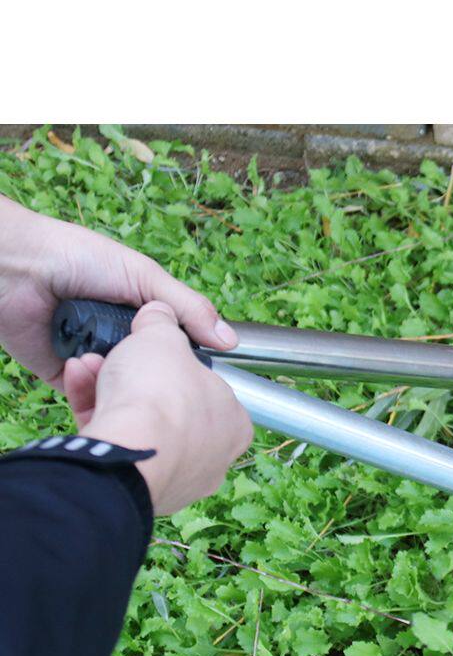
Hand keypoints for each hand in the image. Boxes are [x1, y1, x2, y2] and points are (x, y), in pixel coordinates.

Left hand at [0, 194, 237, 389]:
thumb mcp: (143, 276)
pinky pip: (90, 396)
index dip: (190, 362)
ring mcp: (94, 360)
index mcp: (139, 315)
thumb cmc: (78, 258)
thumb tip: (228, 340)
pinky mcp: (67, 378)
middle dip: (158, 379)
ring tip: (128, 379)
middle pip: (152, 373)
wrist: (18, 269)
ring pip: (124, 389)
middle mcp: (119, 340)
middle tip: (168, 386)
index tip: (206, 379)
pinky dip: (95, 390)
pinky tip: (97, 378)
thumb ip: (186, 307)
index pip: (176, 348)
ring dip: (125, 383)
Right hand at [64, 302, 252, 515]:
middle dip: (137, 378)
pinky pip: (118, 444)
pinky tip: (78, 382)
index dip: (180, 365)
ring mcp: (176, 478)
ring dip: (110, 390)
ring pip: (140, 426)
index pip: (211, 388)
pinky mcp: (138, 489)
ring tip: (88, 364)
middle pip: (170, 407)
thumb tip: (157, 313)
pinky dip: (97, 414)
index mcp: (234, 423)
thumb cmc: (161, 395)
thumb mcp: (164, 337)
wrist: (129, 451)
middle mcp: (212, 457)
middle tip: (116, 354)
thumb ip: (162, 322)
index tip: (155, 350)